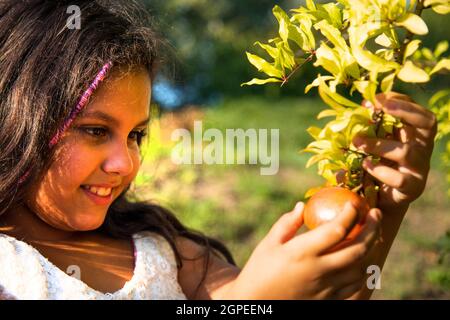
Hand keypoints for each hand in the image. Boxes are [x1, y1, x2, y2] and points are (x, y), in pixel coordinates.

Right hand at [227, 202, 381, 298]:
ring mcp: (327, 288)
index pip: (336, 230)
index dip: (350, 213)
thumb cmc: (259, 270)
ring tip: (373, 233)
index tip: (353, 202)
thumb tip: (303, 205)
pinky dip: (365, 268)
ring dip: (372, 248)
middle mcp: (319, 271)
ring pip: (361, 268)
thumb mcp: (269, 244)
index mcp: (302, 253)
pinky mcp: (330, 300)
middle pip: (357, 248)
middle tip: (375, 213)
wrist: (257, 305)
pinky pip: (356, 284)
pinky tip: (363, 257)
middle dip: (372, 228)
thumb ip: (287, 223)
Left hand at [353, 92, 437, 211]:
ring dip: (378, 144)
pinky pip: (398, 178)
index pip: (418, 111)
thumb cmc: (378, 165)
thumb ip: (374, 128)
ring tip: (357, 142)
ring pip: (406, 151)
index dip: (401, 101)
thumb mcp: (376, 144)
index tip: (376, 98)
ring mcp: (419, 168)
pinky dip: (379, 170)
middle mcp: (422, 149)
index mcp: (416, 135)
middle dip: (405, 111)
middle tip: (380, 107)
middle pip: (428, 123)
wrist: (382, 199)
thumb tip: (363, 105)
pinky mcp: (412, 188)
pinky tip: (365, 165)